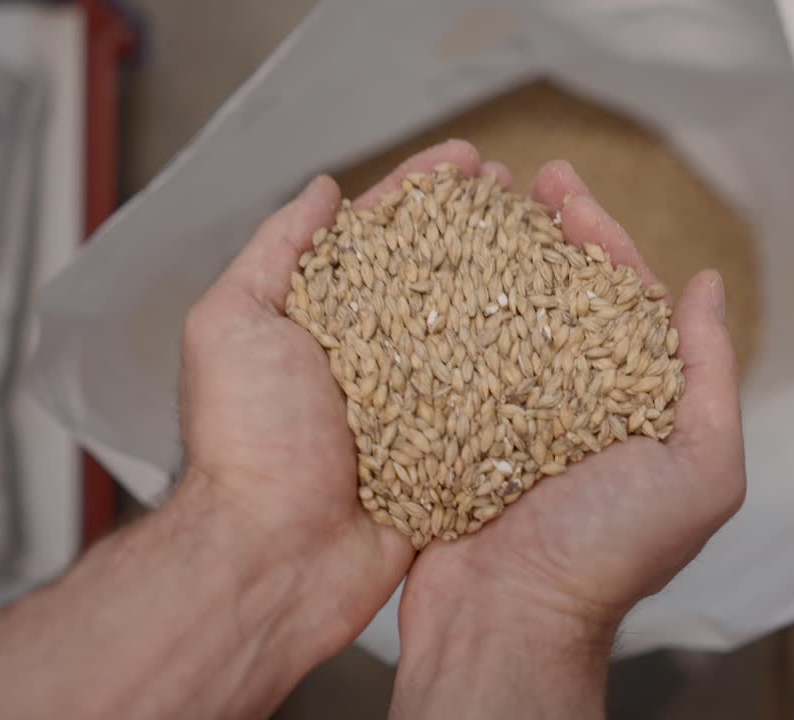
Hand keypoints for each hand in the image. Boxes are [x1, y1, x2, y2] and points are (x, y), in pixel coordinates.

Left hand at [177, 140, 503, 660]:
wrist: (274, 553)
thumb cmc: (245, 440)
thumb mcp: (232, 323)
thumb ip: (276, 251)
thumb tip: (321, 190)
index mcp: (323, 319)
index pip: (381, 236)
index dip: (424, 192)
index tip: (468, 159)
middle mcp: (373, 355)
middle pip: (436, 274)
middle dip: (479, 229)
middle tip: (522, 192)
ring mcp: (415, 402)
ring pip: (473, 331)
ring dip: (511, 286)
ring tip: (554, 240)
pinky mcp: (447, 450)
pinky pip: (493, 402)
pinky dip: (525, 368)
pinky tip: (562, 333)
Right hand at [393, 160, 744, 717]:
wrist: (508, 620)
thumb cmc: (608, 556)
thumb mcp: (700, 469)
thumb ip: (708, 375)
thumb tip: (709, 286)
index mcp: (633, 405)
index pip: (620, 300)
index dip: (597, 237)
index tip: (566, 188)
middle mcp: (574, 404)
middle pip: (557, 297)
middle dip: (541, 234)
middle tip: (516, 179)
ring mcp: (512, 416)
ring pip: (502, 320)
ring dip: (489, 263)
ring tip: (468, 210)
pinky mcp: (456, 433)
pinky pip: (450, 363)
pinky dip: (440, 318)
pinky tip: (423, 278)